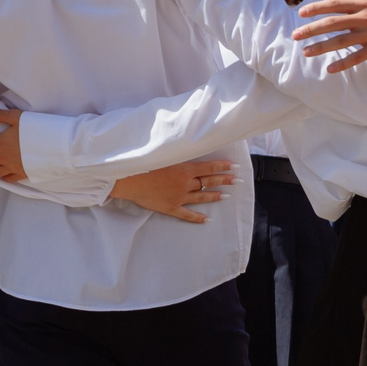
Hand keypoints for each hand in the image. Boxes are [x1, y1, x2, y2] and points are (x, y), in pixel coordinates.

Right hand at [111, 158, 236, 221]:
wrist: (128, 179)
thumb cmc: (144, 162)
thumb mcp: (163, 153)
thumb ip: (178, 152)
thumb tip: (188, 146)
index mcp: (184, 168)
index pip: (208, 166)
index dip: (222, 166)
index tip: (234, 167)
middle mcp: (185, 183)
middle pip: (208, 181)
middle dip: (224, 180)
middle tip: (237, 180)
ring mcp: (179, 197)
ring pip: (201, 196)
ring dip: (215, 196)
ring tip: (226, 196)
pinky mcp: (170, 208)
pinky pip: (187, 214)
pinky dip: (197, 217)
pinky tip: (207, 219)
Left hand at [295, 0, 366, 72]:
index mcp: (363, 4)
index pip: (334, 5)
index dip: (316, 8)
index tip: (301, 13)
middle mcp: (364, 18)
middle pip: (332, 23)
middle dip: (312, 29)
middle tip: (295, 36)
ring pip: (341, 41)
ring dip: (322, 47)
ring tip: (306, 52)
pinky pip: (357, 57)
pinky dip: (343, 63)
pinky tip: (330, 69)